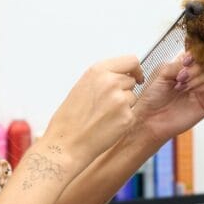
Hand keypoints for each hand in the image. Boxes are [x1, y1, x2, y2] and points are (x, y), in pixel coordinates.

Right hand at [43, 55, 143, 170]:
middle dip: (124, 90)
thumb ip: (103, 77)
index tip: (136, 76)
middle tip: (107, 104)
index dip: (135, 69)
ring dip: (124, 106)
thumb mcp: (83, 86)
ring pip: (133, 98)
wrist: (67, 143)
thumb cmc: (70, 118)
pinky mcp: (127, 117)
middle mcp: (111, 82)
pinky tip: (107, 125)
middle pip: (132, 80)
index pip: (131, 61)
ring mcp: (120, 99)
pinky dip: (123, 120)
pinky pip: (132, 114)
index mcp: (98, 71)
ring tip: (103, 116)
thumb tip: (121, 74)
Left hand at [133, 53, 203, 143]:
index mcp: (186, 67)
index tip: (185, 61)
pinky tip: (191, 90)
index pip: (200, 54)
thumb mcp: (163, 73)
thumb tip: (193, 57)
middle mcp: (197, 77)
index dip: (195, 55)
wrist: (149, 119)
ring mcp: (203, 90)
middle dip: (196, 67)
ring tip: (183, 85)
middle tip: (181, 76)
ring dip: (200, 76)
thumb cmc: (152, 98)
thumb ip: (179, 63)